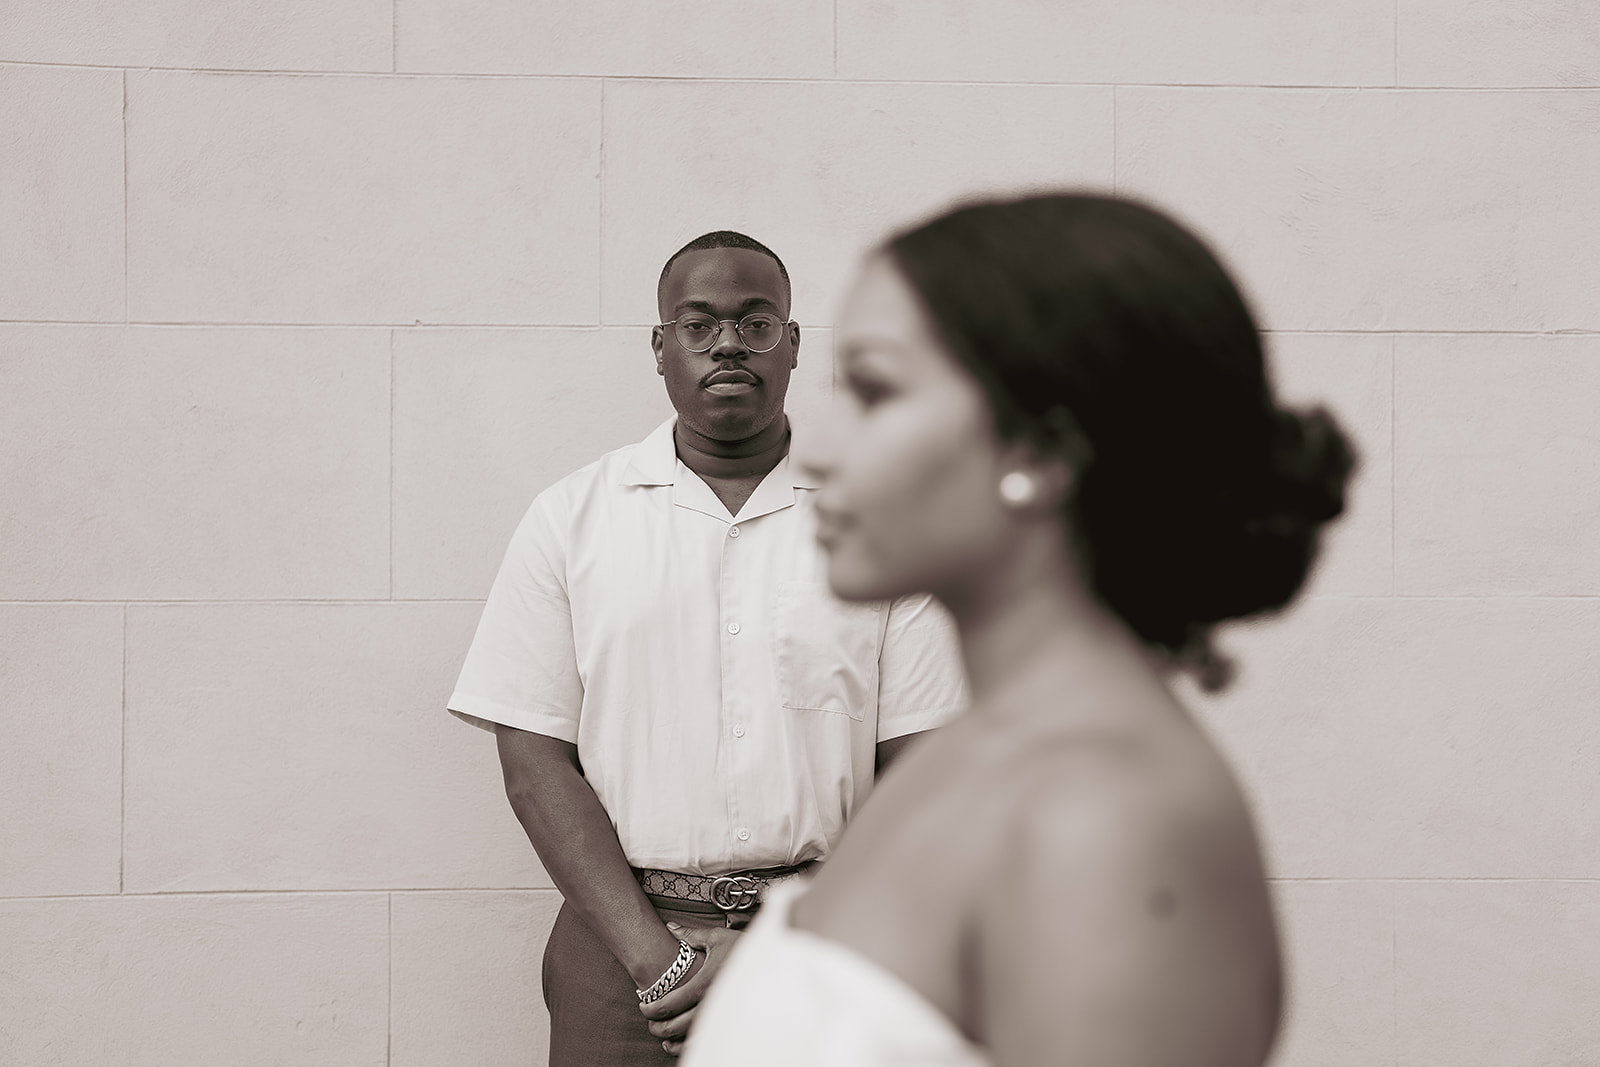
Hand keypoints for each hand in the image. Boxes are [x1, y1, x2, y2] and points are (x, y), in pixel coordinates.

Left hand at [639, 921, 743, 1055]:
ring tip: (662, 1037)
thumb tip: (671, 927)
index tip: (643, 1006)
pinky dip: (689, 1047)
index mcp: (704, 982)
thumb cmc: (745, 948)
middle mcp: (711, 1003)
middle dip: (657, 1026)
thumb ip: (690, 936)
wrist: (773, 959)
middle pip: (675, 1025)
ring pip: (689, 1038)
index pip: (669, 1003)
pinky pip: (706, 1040)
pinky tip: (681, 1044)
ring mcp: (721, 1015)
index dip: (650, 1008)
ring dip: (671, 1040)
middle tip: (649, 1021)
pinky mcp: (730, 1021)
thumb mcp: (717, 937)